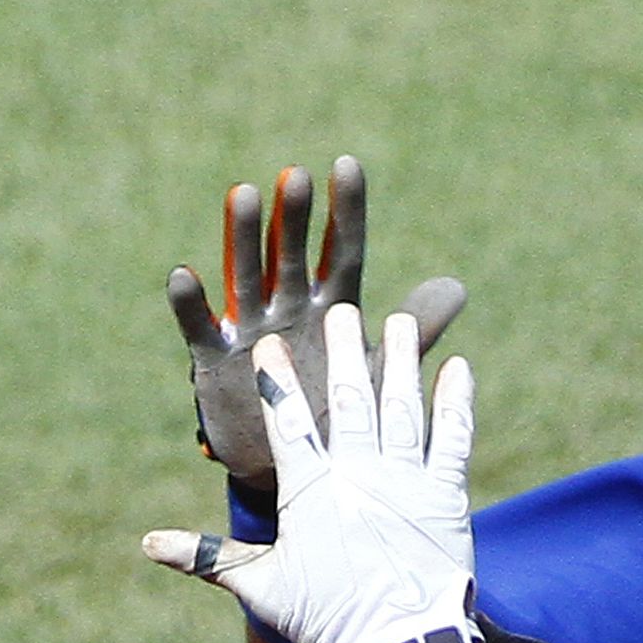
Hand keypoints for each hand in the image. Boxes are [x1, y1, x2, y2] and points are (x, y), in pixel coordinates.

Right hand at [145, 307, 481, 642]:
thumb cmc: (328, 619)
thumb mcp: (263, 586)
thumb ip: (209, 555)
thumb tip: (148, 545)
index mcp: (311, 488)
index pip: (286, 421)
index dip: (275, 382)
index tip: (265, 346)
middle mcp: (358, 472)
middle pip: (349, 397)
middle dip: (345, 350)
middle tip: (342, 312)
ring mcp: (404, 479)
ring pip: (401, 406)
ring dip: (400, 361)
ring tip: (400, 322)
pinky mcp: (445, 495)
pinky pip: (453, 438)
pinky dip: (456, 401)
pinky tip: (458, 367)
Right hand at [166, 160, 465, 490]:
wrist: (302, 476)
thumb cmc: (343, 416)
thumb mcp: (381, 373)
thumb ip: (415, 329)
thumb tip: (458, 288)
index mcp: (333, 309)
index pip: (343, 251)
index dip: (346, 212)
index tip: (347, 166)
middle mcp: (291, 309)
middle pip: (293, 256)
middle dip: (294, 219)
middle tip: (295, 177)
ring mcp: (251, 330)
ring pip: (248, 277)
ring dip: (245, 239)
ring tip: (246, 194)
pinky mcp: (216, 360)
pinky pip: (201, 328)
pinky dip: (191, 305)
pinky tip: (184, 274)